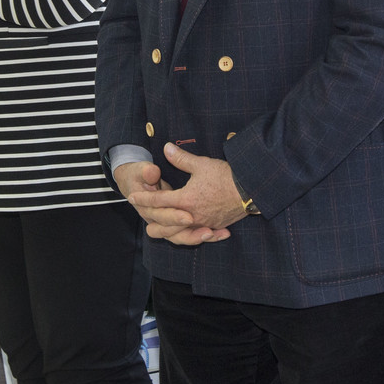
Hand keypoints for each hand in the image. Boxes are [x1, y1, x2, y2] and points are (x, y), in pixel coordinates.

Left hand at [126, 143, 242, 244]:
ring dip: (166, 231)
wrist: (251, 189)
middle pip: (164, 224)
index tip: (132, 196)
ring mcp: (203, 224)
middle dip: (150, 219)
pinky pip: (196, 236)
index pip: (158, 201)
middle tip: (141, 214)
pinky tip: (184, 233)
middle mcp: (192, 216)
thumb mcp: (201, 164)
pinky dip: (187, 235)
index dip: (143, 197)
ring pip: (178, 234)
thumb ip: (181, 159)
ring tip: (157, 229)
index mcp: (186, 199)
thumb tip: (166, 148)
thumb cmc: (226, 175)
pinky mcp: (214, 227)